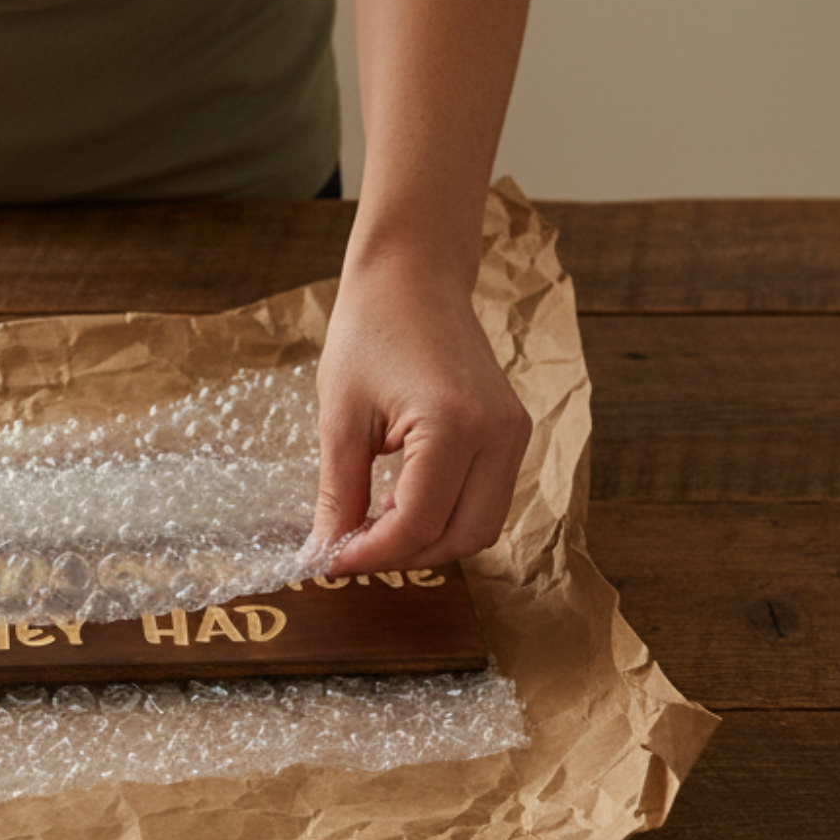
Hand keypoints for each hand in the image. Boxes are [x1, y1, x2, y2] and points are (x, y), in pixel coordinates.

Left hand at [307, 257, 531, 574]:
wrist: (413, 276)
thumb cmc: (370, 331)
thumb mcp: (340, 419)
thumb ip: (338, 495)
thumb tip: (326, 554)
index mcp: (454, 425)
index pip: (418, 523)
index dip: (372, 555)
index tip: (331, 564)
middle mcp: (499, 433)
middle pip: (463, 537)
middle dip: (405, 556)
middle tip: (351, 552)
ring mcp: (514, 432)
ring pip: (482, 526)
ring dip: (428, 541)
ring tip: (372, 528)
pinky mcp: (513, 431)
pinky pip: (487, 499)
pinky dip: (447, 516)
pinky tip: (399, 506)